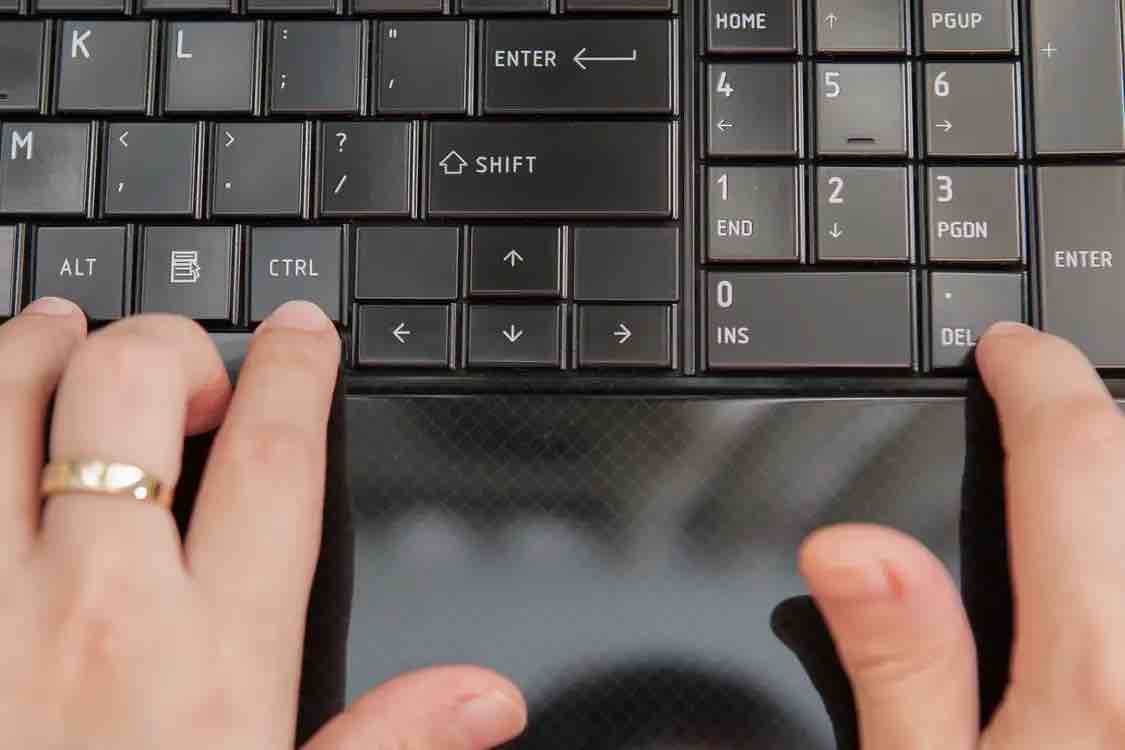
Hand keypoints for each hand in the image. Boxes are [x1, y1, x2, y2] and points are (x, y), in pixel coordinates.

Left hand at [0, 297, 525, 749]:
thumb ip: (388, 748)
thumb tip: (487, 697)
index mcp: (207, 660)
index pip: (273, 460)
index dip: (297, 373)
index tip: (303, 335)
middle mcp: (90, 612)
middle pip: (134, 390)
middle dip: (173, 344)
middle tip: (190, 370)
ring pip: (2, 398)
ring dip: (40, 347)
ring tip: (67, 343)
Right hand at [800, 322, 1124, 747]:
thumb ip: (898, 666)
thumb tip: (848, 548)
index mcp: (1098, 667)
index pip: (1077, 456)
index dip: (1039, 378)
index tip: (1010, 351)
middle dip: (1091, 416)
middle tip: (1040, 400)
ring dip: (1116, 472)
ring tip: (1070, 473)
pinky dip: (1122, 535)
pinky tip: (1092, 554)